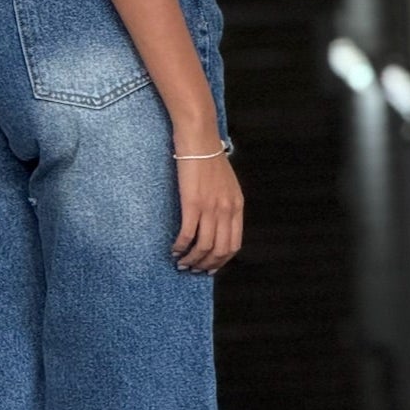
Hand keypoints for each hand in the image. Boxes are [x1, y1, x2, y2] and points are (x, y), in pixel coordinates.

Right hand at [171, 149, 243, 273]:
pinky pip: (188, 234)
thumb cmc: (209, 158)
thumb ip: (226, 204)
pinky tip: (174, 250)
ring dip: (192, 260)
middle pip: (219, 250)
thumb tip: (218, 223)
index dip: (221, 261)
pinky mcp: (192, 203)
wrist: (199, 140)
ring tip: (182, 263)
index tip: (210, 267)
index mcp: (236, 207)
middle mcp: (226, 210)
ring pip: (204, 246)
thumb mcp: (227, 184)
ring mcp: (210, 208)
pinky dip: (180, 247)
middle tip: (193, 269)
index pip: (233, 245)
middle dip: (206, 265)